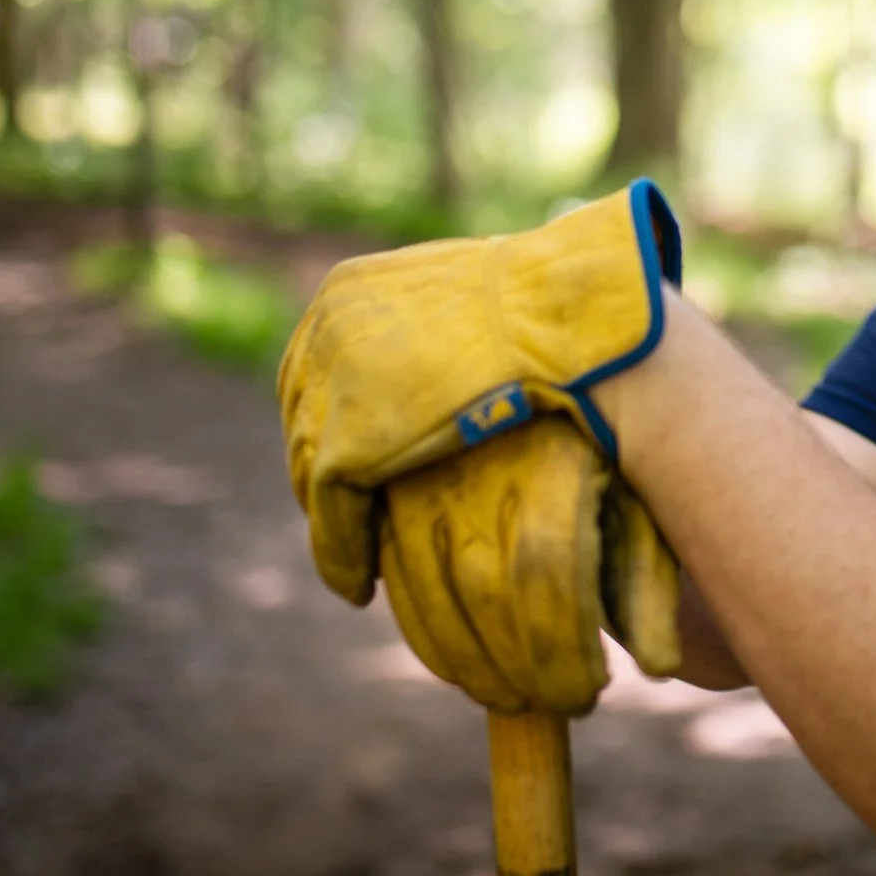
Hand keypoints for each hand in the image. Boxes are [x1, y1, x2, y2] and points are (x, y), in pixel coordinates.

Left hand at [278, 180, 680, 605]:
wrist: (569, 326)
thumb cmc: (548, 316)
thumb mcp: (472, 306)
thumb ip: (436, 329)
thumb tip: (426, 363)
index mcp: (350, 289)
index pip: (320, 366)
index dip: (338, 420)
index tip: (371, 460)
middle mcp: (328, 329)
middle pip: (305, 416)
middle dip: (331, 466)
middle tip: (366, 510)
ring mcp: (331, 387)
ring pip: (309, 469)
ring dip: (336, 514)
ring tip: (367, 553)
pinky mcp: (346, 448)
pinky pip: (330, 517)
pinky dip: (342, 556)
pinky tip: (360, 586)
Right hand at [378, 415, 681, 712]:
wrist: (532, 360)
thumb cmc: (599, 444)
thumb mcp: (636, 496)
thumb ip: (646, 574)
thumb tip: (662, 665)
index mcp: (553, 466)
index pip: (545, 574)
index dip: (561, 651)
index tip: (588, 696)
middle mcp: (481, 468)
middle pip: (486, 590)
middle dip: (519, 667)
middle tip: (552, 705)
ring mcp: (424, 474)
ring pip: (428, 591)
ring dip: (464, 664)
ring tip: (504, 696)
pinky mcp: (386, 483)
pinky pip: (383, 566)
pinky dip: (418, 629)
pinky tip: (449, 664)